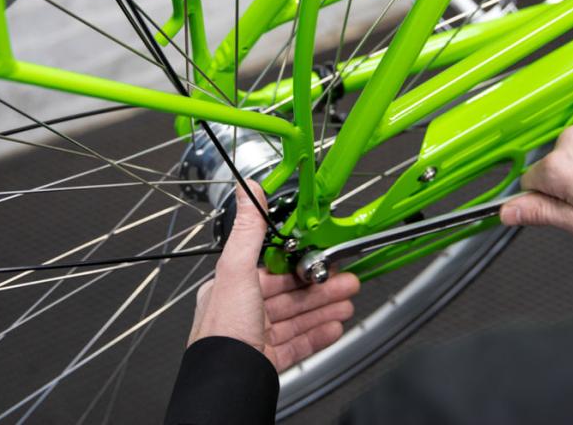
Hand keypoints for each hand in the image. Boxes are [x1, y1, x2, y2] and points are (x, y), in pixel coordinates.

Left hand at [188, 182, 360, 371]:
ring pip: (297, 319)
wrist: (228, 382)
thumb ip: (248, 231)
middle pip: (290, 296)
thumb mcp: (236, 271)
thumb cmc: (223, 332)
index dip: (301, 264)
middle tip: (349, 282)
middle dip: (322, 288)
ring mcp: (256, 339)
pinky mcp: (269, 361)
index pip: (272, 271)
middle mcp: (242, 313)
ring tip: (349, 303)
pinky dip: (319, 335)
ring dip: (325, 309)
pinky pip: (299, 345)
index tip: (325, 259)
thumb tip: (248, 190)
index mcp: (232, 289)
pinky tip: (335, 328)